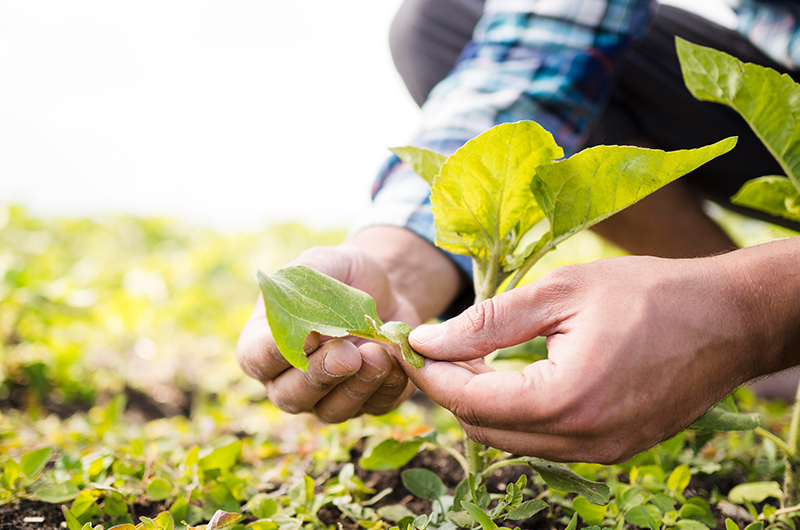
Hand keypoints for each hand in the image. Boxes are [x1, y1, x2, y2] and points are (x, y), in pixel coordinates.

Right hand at [237, 244, 417, 421]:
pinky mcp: (367, 402)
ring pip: (332, 410)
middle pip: (290, 397)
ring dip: (356, 386)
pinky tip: (397, 360)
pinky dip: (388, 386)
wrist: (386, 288)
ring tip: (378, 355)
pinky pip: (374, 407)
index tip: (308, 335)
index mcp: (265, 343)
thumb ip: (302, 286)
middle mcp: (289, 379)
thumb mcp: (320, 264)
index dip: (277, 353)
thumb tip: (304, 324)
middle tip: (348, 354)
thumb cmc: (341, 275)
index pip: (256, 359)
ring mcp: (327, 396)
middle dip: (320, 376)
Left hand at [405, 246, 797, 463]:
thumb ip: (488, 321)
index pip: (470, 401)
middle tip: (434, 348)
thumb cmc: (649, 293)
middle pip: (485, 429)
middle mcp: (583, 440)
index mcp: (566, 399)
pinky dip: (517, 413)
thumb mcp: (560, 292)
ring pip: (511, 441)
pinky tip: (512, 376)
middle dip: (451, 390)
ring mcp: (601, 452)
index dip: (432, 373)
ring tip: (469, 357)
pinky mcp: (613, 450)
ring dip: (482, 404)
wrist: (729, 319)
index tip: (409, 344)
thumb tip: (427, 340)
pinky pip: (544, 441)